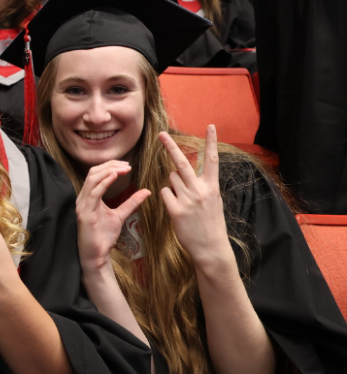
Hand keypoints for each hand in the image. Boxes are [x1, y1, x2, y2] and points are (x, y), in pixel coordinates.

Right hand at [75, 161, 150, 271]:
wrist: (96, 255)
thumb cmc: (104, 236)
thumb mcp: (120, 215)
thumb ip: (131, 203)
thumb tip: (147, 191)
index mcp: (89, 197)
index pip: (96, 174)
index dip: (110, 166)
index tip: (127, 165)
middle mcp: (83, 198)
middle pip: (93, 172)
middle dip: (110, 165)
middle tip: (127, 165)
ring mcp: (83, 205)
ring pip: (92, 179)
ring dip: (109, 171)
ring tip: (124, 168)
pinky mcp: (85, 213)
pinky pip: (94, 193)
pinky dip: (104, 182)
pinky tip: (115, 177)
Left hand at [159, 126, 231, 267]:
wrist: (210, 247)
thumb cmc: (210, 223)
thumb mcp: (213, 200)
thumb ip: (201, 185)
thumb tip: (181, 172)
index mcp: (212, 187)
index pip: (212, 160)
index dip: (211, 142)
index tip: (211, 126)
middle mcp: (200, 190)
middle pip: (182, 163)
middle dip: (170, 147)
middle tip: (160, 133)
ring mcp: (188, 200)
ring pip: (170, 179)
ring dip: (173, 184)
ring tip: (184, 200)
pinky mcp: (176, 210)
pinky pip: (164, 193)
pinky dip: (167, 197)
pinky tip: (176, 208)